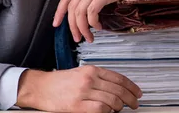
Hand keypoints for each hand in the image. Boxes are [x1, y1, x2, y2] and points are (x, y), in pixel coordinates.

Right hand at [16, 66, 141, 112]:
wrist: (41, 88)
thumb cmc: (59, 82)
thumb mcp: (80, 73)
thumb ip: (97, 78)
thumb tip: (115, 88)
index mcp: (91, 70)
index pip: (118, 77)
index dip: (131, 86)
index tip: (137, 93)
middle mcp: (89, 79)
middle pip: (118, 89)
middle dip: (130, 99)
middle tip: (134, 104)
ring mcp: (84, 92)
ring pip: (113, 100)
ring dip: (120, 107)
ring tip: (120, 109)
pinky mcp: (78, 105)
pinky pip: (101, 109)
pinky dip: (108, 111)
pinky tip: (108, 112)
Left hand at [53, 0, 178, 42]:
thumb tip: (84, 15)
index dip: (59, 12)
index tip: (57, 25)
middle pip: (72, 6)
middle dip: (72, 26)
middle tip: (78, 38)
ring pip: (80, 11)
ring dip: (82, 28)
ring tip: (89, 38)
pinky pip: (92, 11)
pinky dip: (93, 23)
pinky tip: (99, 28)